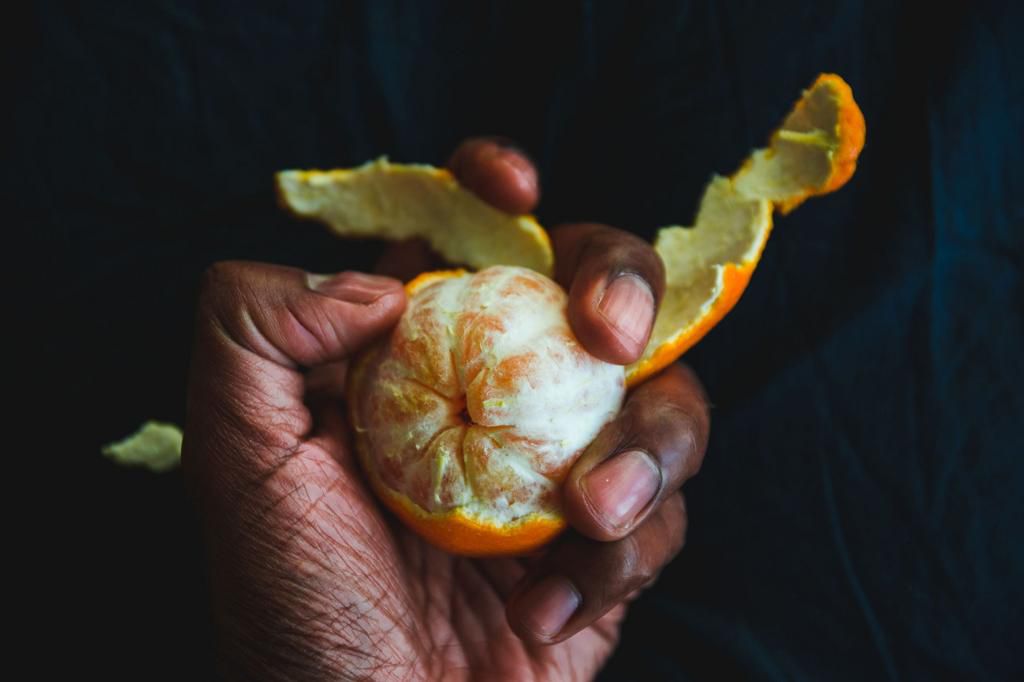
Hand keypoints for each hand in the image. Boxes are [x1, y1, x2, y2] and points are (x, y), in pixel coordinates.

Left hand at [183, 139, 708, 680]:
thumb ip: (253, 328)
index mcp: (416, 359)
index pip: (468, 239)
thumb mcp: (237, 458)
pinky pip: (664, 518)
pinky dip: (618, 562)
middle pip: (599, 291)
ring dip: (648, 450)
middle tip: (611, 334)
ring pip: (665, 400)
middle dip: (625, 284)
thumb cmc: (293, 601)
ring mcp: (565, 471)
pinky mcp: (612, 549)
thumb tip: (377, 282)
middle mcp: (501, 399)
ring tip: (590, 517)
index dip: (494, 190)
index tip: (509, 188)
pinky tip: (542, 614)